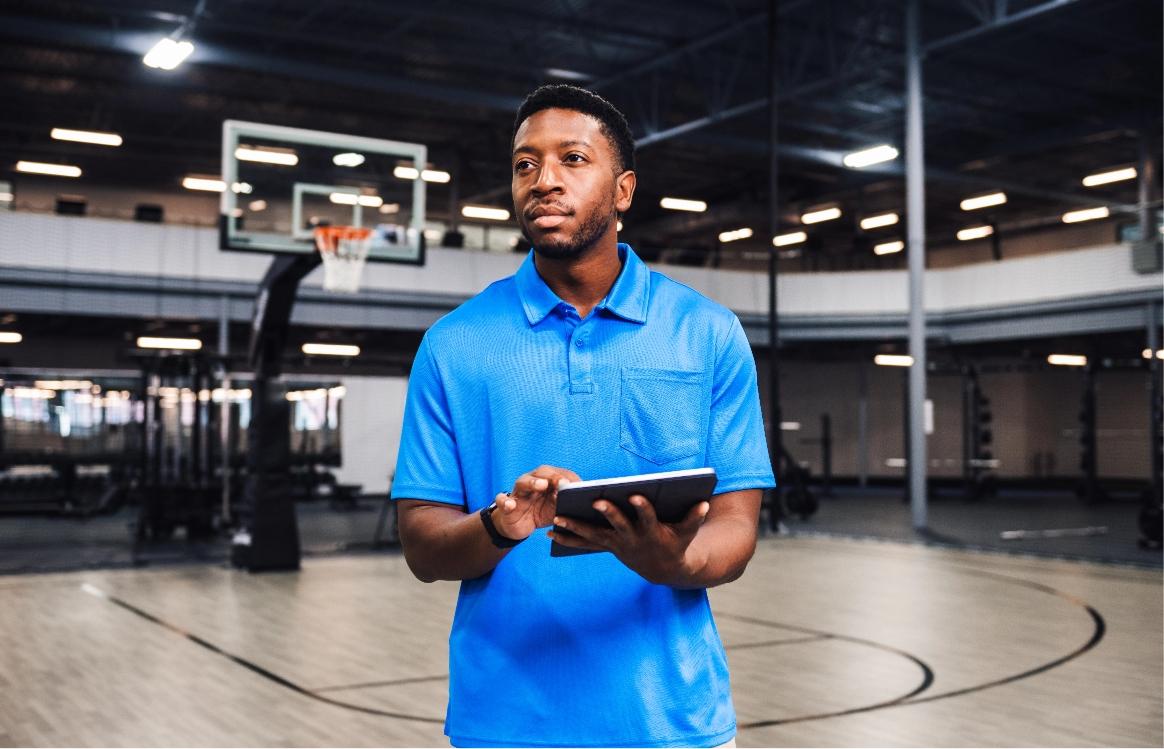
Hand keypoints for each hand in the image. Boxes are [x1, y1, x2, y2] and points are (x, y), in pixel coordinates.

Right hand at [491, 465, 580, 540]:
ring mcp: (519, 492)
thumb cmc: (541, 513)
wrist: (519, 526)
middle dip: (553, 477)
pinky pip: (503, 500)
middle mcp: (532, 482)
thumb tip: (582, 501)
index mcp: (547, 481)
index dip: (568, 478)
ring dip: (532, 482)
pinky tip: (510, 505)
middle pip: (542, 473)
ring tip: (541, 486)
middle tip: (563, 483)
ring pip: (523, 482)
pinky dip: (505, 501)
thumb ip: (566, 504)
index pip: (559, 474)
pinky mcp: (506, 505)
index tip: (578, 485)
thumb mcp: (556, 510)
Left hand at [549, 495, 709, 584]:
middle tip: (594, 501)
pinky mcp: (607, 546)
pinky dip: (568, 538)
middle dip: (607, 513)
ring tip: (556, 519)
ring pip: (594, 535)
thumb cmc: (676, 544)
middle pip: (617, 524)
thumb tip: (705, 502)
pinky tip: (551, 532)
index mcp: (651, 532)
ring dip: (575, 528)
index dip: (642, 508)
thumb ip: (694, 517)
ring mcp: (617, 544)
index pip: (647, 518)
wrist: (663, 569)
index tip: (636, 495)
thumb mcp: (687, 532)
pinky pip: (585, 543)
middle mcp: (632, 539)